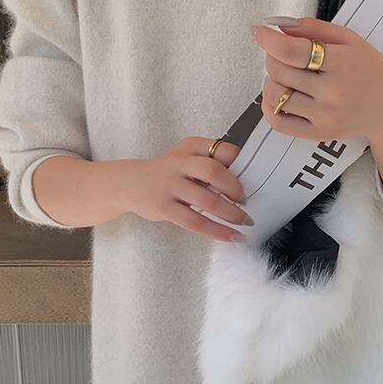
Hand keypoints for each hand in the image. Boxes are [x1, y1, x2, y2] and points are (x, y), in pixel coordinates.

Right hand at [125, 136, 249, 242]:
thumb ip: (210, 163)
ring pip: (206, 200)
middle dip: (235, 189)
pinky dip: (217, 231)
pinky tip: (232, 237)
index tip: (251, 178)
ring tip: (243, 222)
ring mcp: (169, 186)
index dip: (241, 165)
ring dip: (231, 214)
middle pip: (213, 171)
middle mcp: (178, 163)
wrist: (131, 184)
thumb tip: (246, 181)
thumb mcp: (186, 158)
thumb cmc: (169, 173)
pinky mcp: (164, 208)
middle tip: (245, 201)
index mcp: (189, 146)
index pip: (222, 150)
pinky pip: (195, 222)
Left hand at [253, 15, 382, 145]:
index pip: (292, 51)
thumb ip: (313, 28)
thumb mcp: (349, 39)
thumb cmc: (368, 69)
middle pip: (279, 71)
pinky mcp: (318, 134)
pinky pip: (278, 122)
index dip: (269, 40)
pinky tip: (278, 95)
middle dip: (272, 57)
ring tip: (285, 74)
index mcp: (341, 63)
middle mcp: (332, 93)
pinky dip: (270, 106)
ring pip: (275, 95)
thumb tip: (279, 25)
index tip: (260, 32)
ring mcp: (324, 116)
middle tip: (281, 53)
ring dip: (271, 80)